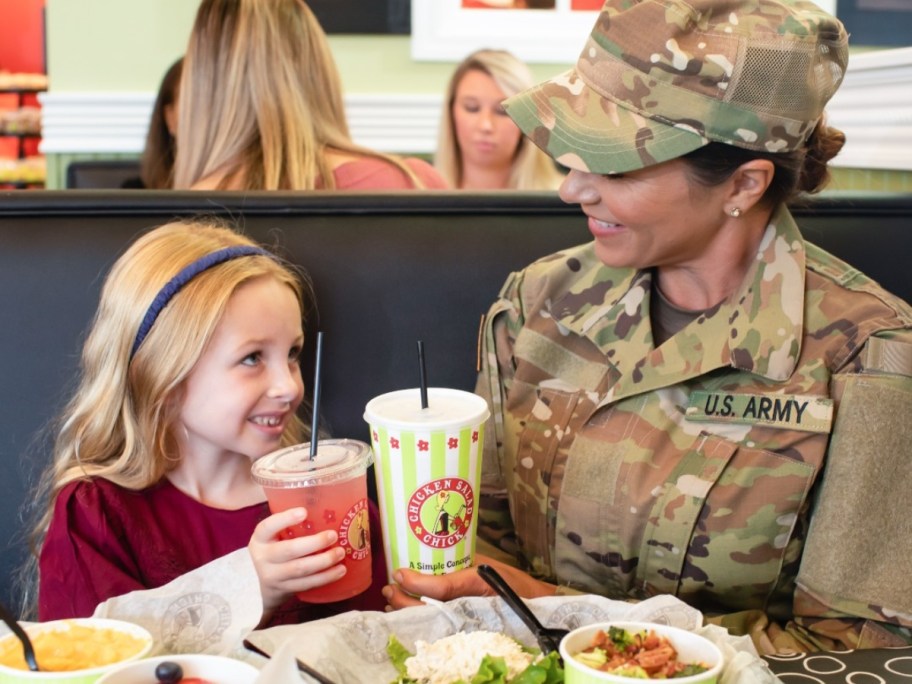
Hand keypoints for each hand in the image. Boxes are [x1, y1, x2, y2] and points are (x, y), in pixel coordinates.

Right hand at [248, 507, 344, 614]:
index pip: (268, 527)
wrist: (256, 584)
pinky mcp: (285, 589)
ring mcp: (273, 576)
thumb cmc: (272, 550)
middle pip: (289, 550)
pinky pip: (307, 584)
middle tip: (333, 535)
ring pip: (300, 569)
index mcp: (260, 539)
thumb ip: (288, 525)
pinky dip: (325, 577)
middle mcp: (263, 557)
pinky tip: (340, 571)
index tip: (304, 511)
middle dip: (314, 543)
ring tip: (340, 553)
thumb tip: (324, 510)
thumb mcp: (272, 536)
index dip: (285, 519)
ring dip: (324, 561)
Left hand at [382, 554, 555, 609]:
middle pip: (427, 610)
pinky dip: (421, 618)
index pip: (438, 591)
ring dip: (407, 611)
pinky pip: (438, 625)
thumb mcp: (485, 569)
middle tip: (390, 589)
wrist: (538, 608)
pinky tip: (411, 612)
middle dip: (403, 601)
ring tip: (394, 599)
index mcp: (474, 591)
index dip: (414, 585)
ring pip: (429, 621)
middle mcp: (467, 611)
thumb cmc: (515, 586)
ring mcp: (466, 624)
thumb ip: (457, 567)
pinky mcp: (465, 630)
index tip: (398, 575)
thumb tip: (419, 562)